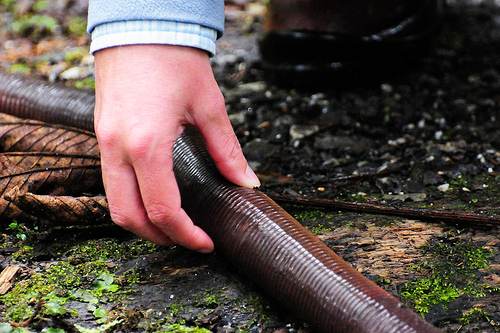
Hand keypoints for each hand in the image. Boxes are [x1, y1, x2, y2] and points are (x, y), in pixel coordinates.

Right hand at [94, 45, 259, 251]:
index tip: (205, 242)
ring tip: (172, 224)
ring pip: (114, 202)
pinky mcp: (102, 134)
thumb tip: (246, 183)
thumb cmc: (175, 58)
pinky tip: (154, 196)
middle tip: (189, 239)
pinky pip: (110, 182)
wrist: (141, 26)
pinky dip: (131, 200)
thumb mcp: (209, 107)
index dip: (186, 234)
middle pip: (129, 216)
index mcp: (148, 144)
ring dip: (142, 222)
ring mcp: (104, 142)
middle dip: (159, 237)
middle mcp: (118, 149)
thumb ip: (228, 152)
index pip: (163, 209)